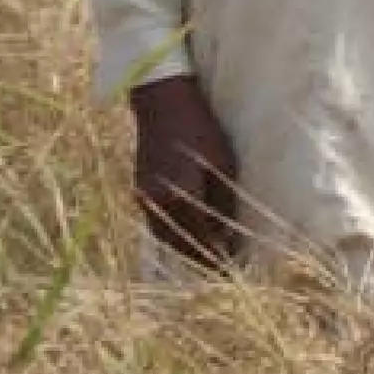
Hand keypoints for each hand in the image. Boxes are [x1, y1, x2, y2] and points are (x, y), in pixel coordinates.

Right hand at [129, 73, 241, 269]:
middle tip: (222, 270)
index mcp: (180, 198)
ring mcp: (144, 199)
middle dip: (200, 259)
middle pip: (179, 245)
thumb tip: (227, 236)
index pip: (201, 239)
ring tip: (208, 256)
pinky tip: (189, 234)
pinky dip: (173, 234)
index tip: (233, 269)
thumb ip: (223, 204)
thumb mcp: (222, 165)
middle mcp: (157, 204)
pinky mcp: (140, 191)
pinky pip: (157, 223)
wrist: (161, 104)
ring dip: (185, 248)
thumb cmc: (200, 130)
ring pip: (165, 237)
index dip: (217, 255)